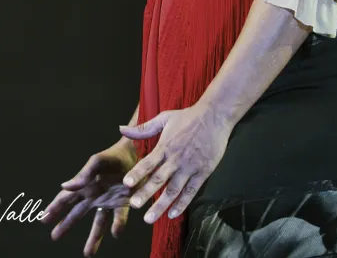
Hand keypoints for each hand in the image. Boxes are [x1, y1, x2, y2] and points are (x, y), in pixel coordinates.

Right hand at [40, 138, 136, 255]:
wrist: (136, 153)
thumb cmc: (113, 156)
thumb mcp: (96, 163)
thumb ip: (82, 175)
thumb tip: (63, 187)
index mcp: (84, 185)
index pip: (65, 199)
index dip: (53, 209)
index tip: (42, 219)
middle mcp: (94, 195)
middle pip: (76, 214)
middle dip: (65, 225)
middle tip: (54, 236)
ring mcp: (108, 200)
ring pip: (98, 223)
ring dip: (93, 238)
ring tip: (87, 254)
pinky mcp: (123, 203)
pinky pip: (119, 218)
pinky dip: (117, 226)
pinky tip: (115, 234)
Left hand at [118, 101, 232, 222]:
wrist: (215, 117)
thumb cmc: (188, 117)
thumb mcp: (164, 118)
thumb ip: (143, 128)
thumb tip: (121, 129)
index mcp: (165, 146)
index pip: (148, 162)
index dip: (137, 173)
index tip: (126, 184)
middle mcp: (176, 159)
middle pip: (158, 179)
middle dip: (145, 193)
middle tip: (134, 205)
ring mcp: (190, 167)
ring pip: (173, 190)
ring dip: (161, 205)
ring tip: (149, 218)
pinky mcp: (203, 173)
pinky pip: (191, 192)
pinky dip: (182, 204)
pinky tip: (172, 214)